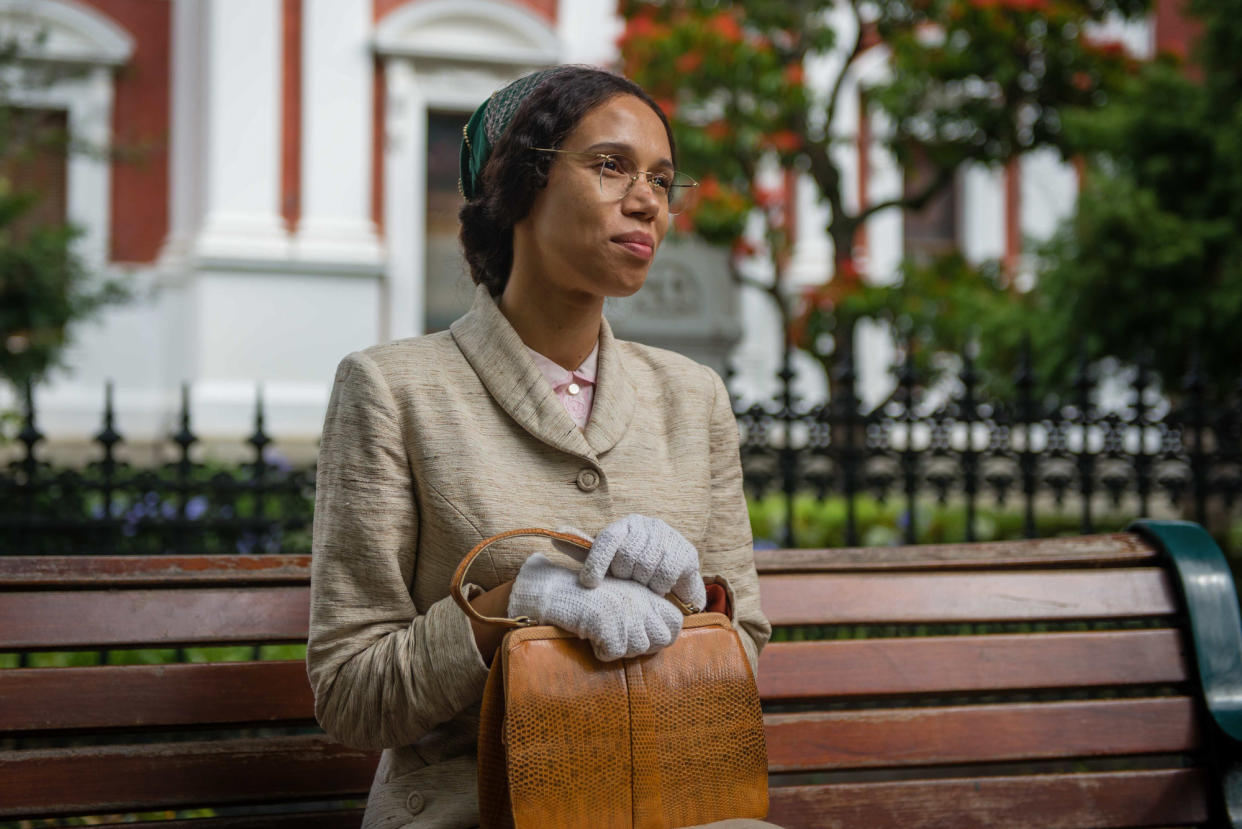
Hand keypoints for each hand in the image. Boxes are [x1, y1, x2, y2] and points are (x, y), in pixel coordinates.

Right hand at [508, 553, 682, 660]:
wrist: (558, 590)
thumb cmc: (589, 598)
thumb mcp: (623, 599)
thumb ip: (644, 614)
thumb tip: (664, 639)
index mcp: (646, 594)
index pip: (676, 621)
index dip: (664, 635)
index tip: (645, 636)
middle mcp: (640, 601)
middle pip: (663, 639)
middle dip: (644, 647)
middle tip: (621, 639)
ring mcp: (625, 611)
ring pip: (638, 649)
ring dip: (619, 648)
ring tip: (602, 634)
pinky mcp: (608, 623)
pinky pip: (614, 653)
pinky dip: (601, 651)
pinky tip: (591, 635)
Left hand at [580, 514, 706, 610]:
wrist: (672, 579)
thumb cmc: (633, 570)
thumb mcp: (606, 561)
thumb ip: (583, 550)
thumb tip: (554, 534)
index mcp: (625, 524)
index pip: (607, 539)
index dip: (596, 562)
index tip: (588, 583)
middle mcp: (647, 525)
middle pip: (626, 556)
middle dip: (623, 576)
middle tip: (627, 582)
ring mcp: (668, 536)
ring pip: (645, 566)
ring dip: (641, 584)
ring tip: (641, 586)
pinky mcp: (686, 552)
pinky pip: (665, 574)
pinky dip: (658, 587)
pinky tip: (657, 587)